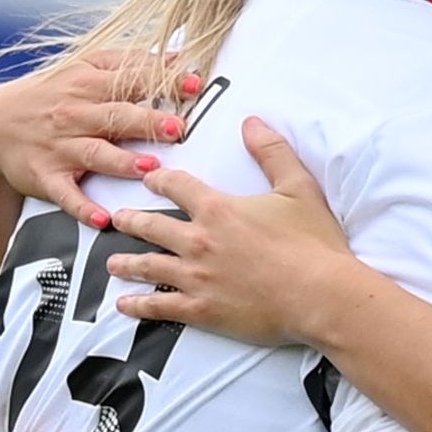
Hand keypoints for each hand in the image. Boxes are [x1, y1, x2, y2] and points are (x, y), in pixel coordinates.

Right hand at [0, 50, 201, 229]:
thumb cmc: (53, 94)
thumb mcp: (83, 68)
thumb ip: (128, 62)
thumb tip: (176, 55)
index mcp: (88, 84)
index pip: (130, 81)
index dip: (163, 83)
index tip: (194, 86)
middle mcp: (75, 115)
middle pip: (116, 117)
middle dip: (147, 122)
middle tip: (178, 129)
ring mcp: (60, 147)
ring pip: (95, 154)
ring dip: (122, 162)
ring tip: (149, 168)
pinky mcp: (46, 177)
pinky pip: (66, 195)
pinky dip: (83, 207)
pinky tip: (103, 218)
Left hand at [107, 117, 357, 346]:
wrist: (320, 294)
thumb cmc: (312, 243)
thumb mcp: (298, 187)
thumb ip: (272, 151)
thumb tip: (252, 122)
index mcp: (218, 209)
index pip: (177, 186)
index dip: (160, 180)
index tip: (150, 179)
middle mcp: (198, 241)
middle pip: (152, 226)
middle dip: (131, 221)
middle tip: (118, 219)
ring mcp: (196, 277)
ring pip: (149, 266)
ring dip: (127, 263)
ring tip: (112, 263)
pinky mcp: (201, 310)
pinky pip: (159, 306)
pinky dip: (138, 305)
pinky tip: (124, 304)